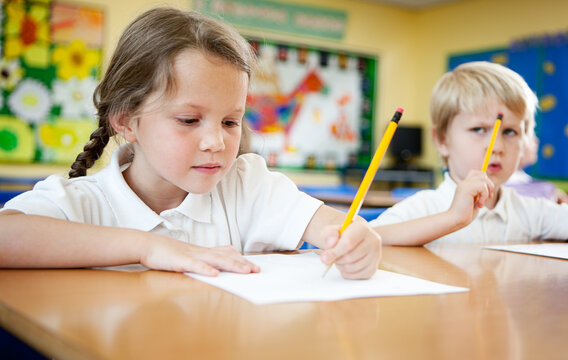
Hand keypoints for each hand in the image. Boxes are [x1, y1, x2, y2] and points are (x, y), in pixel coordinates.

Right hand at [140, 235, 259, 275]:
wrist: (148, 245)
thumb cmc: (169, 252)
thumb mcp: (189, 255)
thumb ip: (203, 259)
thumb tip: (218, 265)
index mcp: (203, 251)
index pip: (226, 253)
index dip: (240, 259)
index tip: (254, 266)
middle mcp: (201, 251)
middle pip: (226, 256)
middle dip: (242, 263)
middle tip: (256, 270)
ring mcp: (191, 255)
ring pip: (215, 260)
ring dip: (231, 265)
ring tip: (245, 271)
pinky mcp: (180, 261)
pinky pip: (195, 265)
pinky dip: (205, 270)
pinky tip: (215, 275)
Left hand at [320, 219, 381, 279]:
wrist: (353, 238)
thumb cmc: (342, 235)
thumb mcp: (332, 230)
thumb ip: (329, 234)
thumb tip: (331, 244)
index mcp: (362, 228)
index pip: (348, 243)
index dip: (335, 252)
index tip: (325, 258)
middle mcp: (373, 240)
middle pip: (350, 257)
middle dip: (337, 260)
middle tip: (332, 257)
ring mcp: (376, 255)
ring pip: (354, 268)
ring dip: (341, 267)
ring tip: (339, 259)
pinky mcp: (374, 267)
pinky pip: (357, 276)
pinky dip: (347, 274)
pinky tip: (345, 266)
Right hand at [449, 170, 494, 226]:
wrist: (455, 220)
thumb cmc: (465, 214)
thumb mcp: (475, 201)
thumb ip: (480, 193)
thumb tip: (490, 186)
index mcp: (465, 185)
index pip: (476, 173)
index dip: (484, 180)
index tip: (486, 193)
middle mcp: (464, 183)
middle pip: (482, 174)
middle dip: (489, 185)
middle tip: (487, 197)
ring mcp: (464, 184)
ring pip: (484, 179)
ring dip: (487, 191)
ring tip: (481, 202)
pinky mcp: (467, 188)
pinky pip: (482, 186)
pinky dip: (484, 196)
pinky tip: (479, 205)